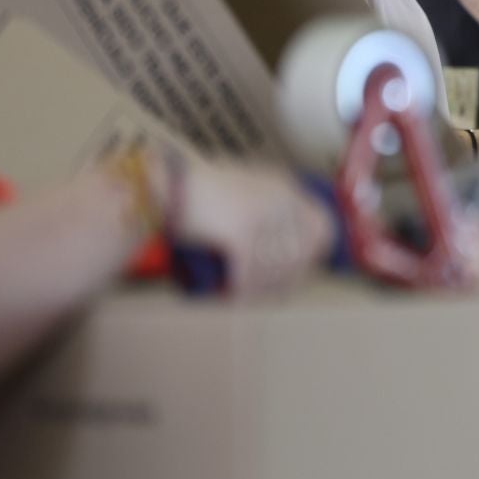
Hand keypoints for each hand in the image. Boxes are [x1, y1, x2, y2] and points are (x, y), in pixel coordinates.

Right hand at [170, 163, 332, 295]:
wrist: (157, 181)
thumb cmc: (192, 192)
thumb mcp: (241, 194)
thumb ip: (265, 216)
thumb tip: (280, 255)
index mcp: (285, 186)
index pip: (321, 227)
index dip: (310, 257)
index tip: (295, 275)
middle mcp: (281, 197)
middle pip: (300, 252)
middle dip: (285, 279)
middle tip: (266, 296)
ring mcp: (264, 212)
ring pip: (275, 265)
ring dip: (260, 288)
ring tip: (243, 298)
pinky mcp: (242, 229)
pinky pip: (250, 271)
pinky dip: (241, 289)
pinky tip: (229, 296)